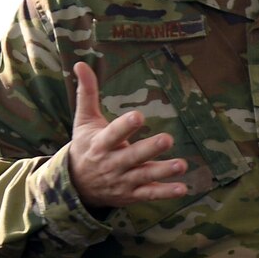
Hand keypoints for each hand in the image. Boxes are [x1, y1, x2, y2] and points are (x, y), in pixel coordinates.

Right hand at [68, 60, 189, 210]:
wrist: (76, 186)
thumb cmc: (85, 147)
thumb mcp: (84, 120)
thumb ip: (87, 93)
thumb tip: (80, 63)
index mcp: (100, 144)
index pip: (112, 134)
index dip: (124, 126)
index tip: (138, 116)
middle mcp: (111, 164)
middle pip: (132, 156)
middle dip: (149, 149)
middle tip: (167, 139)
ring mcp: (122, 180)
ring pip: (144, 176)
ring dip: (163, 171)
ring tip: (182, 165)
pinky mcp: (131, 194)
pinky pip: (149, 194)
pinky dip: (165, 193)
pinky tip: (182, 188)